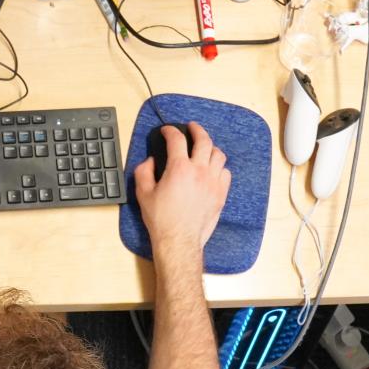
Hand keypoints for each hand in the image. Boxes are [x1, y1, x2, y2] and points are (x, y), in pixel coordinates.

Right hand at [132, 122, 230, 264]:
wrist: (179, 241)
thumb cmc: (161, 219)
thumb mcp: (143, 193)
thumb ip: (144, 171)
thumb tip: (150, 161)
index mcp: (179, 168)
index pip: (177, 139)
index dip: (170, 131)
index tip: (167, 131)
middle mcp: (199, 171)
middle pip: (204, 140)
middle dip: (197, 130)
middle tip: (192, 127)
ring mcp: (213, 182)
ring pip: (219, 155)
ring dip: (210, 147)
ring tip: (204, 148)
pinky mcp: (221, 194)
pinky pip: (226, 173)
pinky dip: (219, 167)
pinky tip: (212, 170)